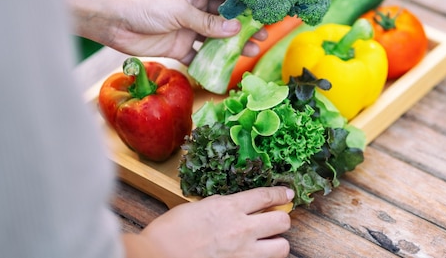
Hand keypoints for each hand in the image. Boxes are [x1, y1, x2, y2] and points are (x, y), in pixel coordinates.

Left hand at [68, 0, 265, 64]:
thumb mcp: (179, 10)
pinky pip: (199, 56)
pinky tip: (227, 68)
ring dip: (233, 45)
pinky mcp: (179, 47)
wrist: (113, 22)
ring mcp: (188, 28)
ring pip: (216, 38)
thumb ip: (207, 22)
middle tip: (264, 32)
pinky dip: (211, 63)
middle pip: (224, 16)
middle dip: (243, 24)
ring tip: (253, 50)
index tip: (263, 0)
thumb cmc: (145, 4)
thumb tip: (236, 29)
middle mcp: (195, 7)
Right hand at [124, 187, 293, 257]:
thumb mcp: (199, 208)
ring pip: (282, 248)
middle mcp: (242, 229)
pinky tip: (254, 256)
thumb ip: (222, 206)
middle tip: (274, 222)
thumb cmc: (170, 232)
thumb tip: (235, 206)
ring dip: (277, 244)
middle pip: (282, 221)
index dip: (281, 194)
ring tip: (266, 243)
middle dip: (281, 221)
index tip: (288, 194)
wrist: (158, 256)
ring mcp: (243, 253)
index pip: (267, 197)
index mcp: (230, 208)